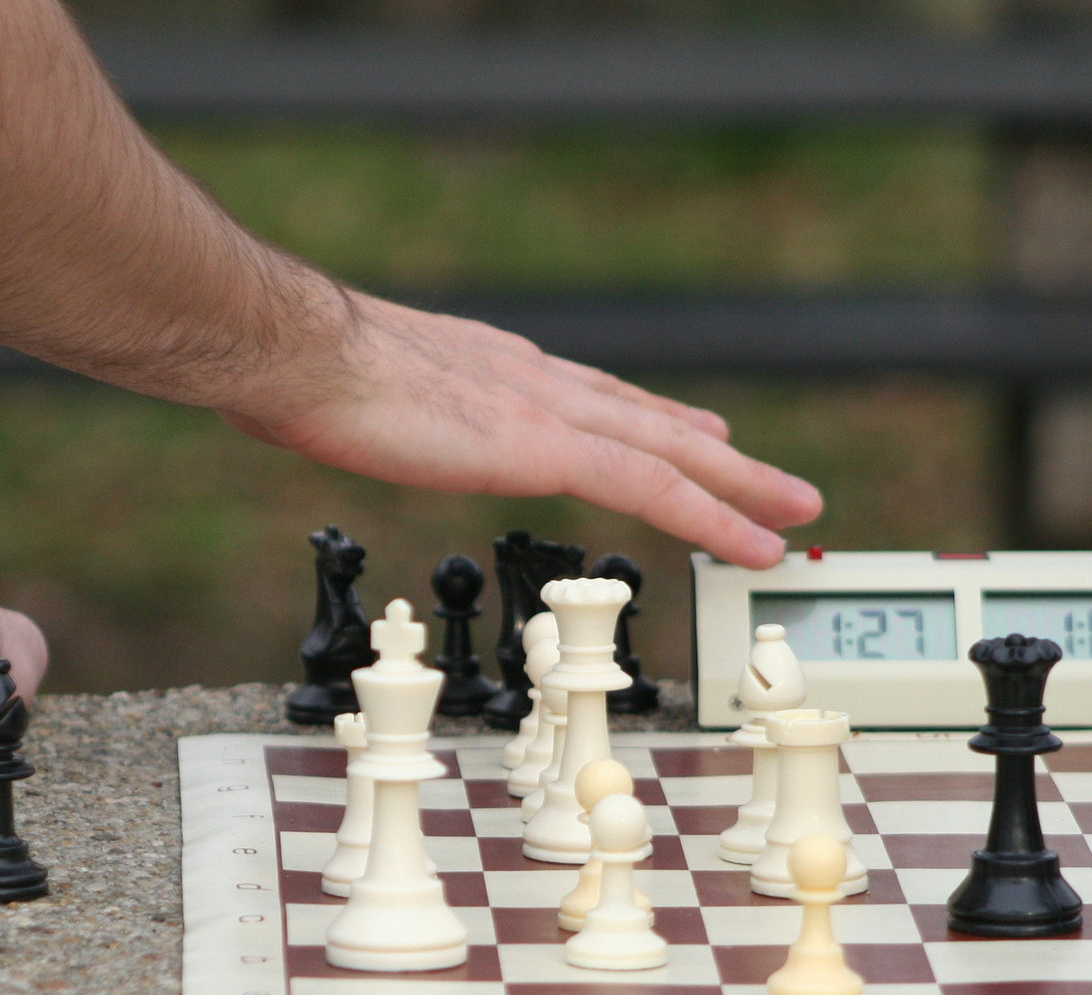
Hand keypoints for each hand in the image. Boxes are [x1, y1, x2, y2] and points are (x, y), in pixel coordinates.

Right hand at [222, 294, 822, 568]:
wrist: (300, 355)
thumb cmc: (305, 374)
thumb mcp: (357, 391)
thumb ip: (384, 405)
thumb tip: (356, 414)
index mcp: (492, 371)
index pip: (592, 399)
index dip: (650, 422)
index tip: (693, 434)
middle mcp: (536, 381)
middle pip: (649, 424)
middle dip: (717, 456)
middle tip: (773, 481)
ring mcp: (549, 412)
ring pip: (671, 454)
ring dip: (740, 484)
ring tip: (792, 509)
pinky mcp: (550, 450)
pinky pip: (654, 489)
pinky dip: (712, 516)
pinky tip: (749, 542)